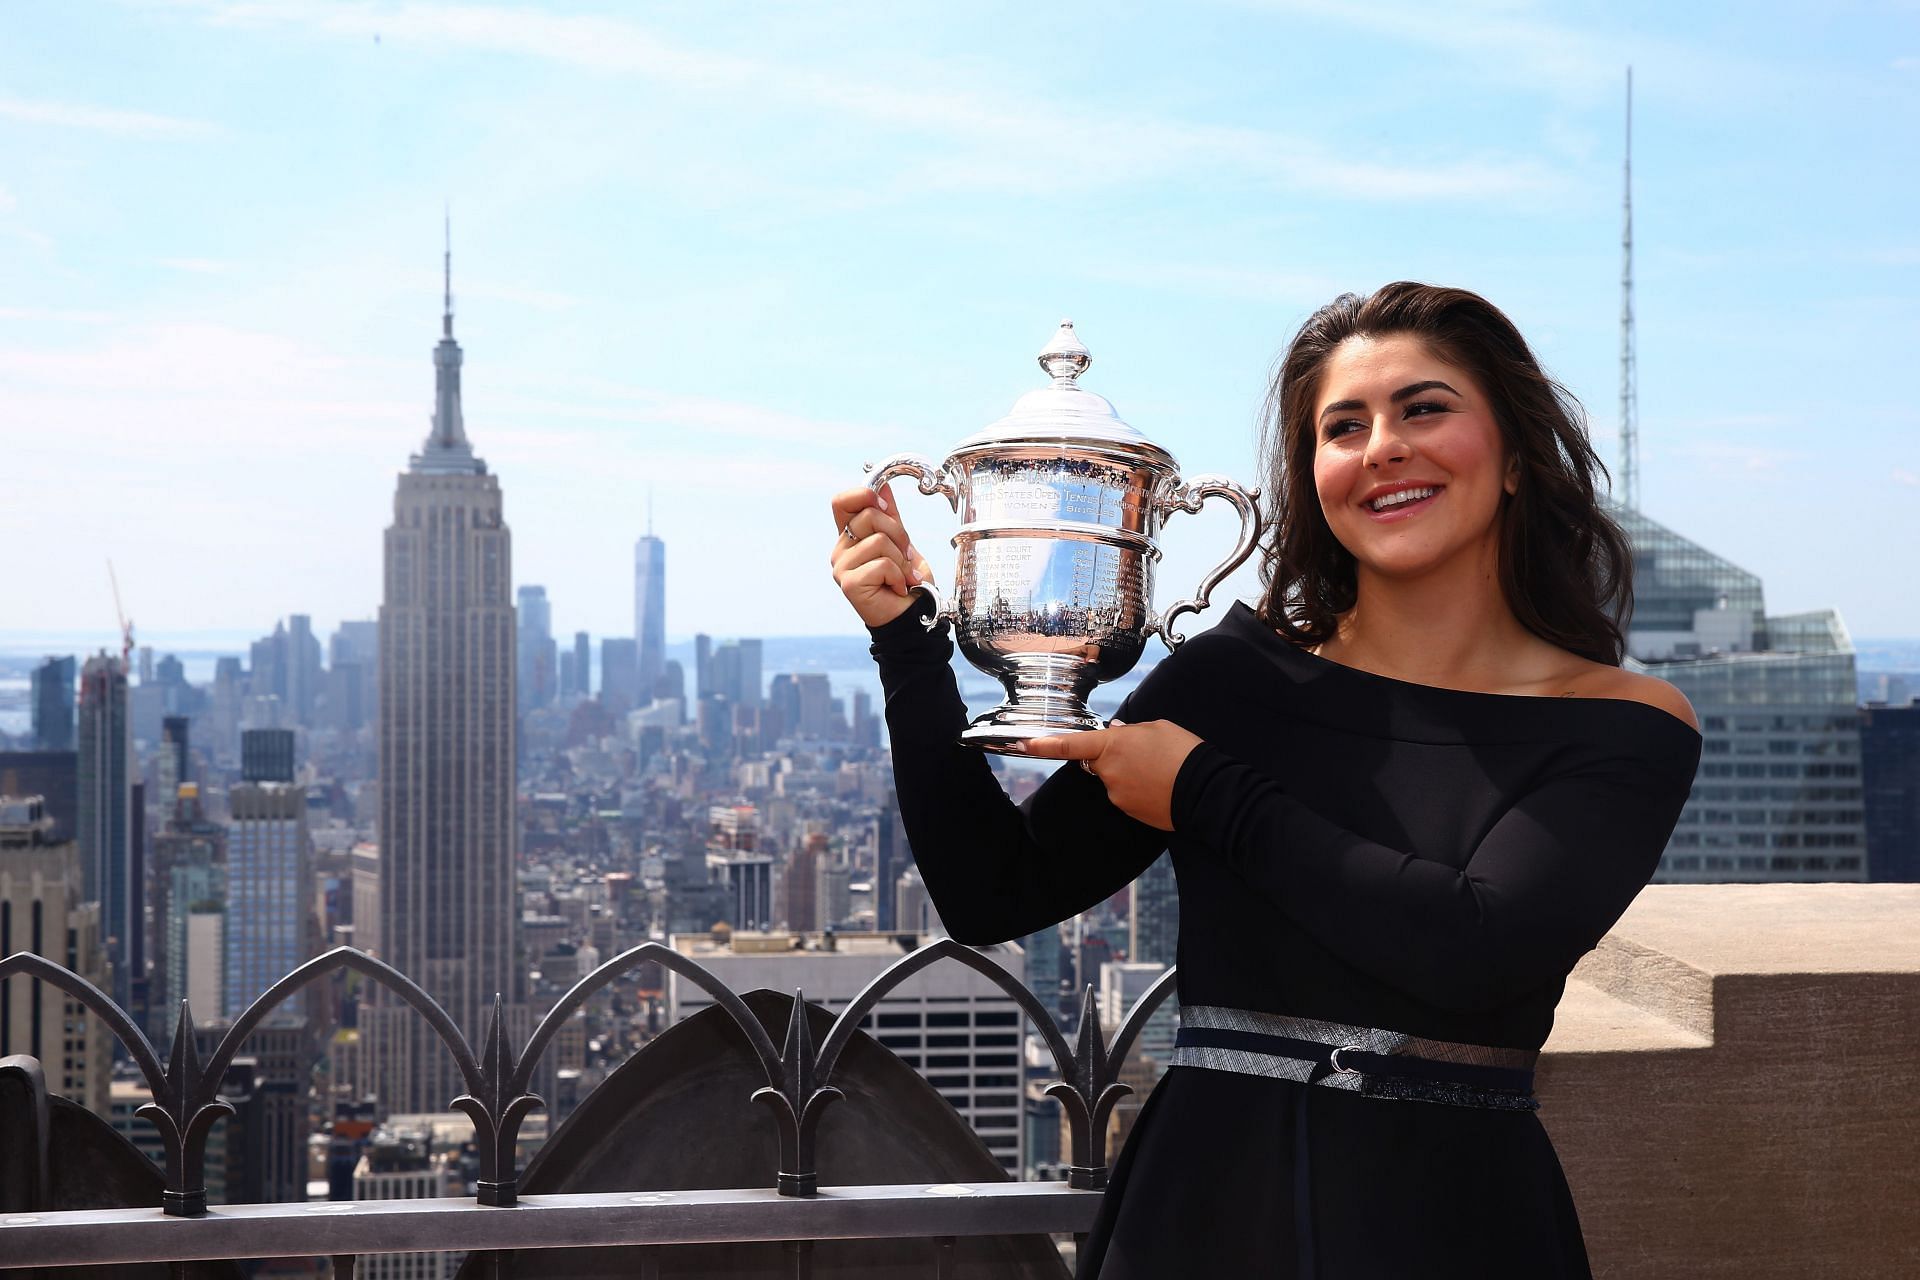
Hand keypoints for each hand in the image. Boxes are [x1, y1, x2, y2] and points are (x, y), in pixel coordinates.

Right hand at [830, 481, 935, 627]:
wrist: (912, 614)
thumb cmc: (905, 580)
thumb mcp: (901, 542)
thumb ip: (890, 517)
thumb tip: (884, 486)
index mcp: (849, 537)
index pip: (841, 501)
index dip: (863, 495)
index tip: (886, 506)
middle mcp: (840, 550)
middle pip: (869, 516)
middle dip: (898, 534)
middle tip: (906, 555)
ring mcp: (841, 567)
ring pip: (878, 541)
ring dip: (901, 559)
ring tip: (903, 576)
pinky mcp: (849, 584)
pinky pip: (881, 563)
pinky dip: (898, 575)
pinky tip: (897, 587)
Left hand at [1025, 719, 1202, 831]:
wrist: (1206, 791)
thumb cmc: (1184, 753)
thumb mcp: (1158, 728)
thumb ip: (1131, 731)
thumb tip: (1118, 735)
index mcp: (1113, 745)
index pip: (1070, 744)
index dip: (1044, 744)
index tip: (1024, 744)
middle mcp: (1109, 772)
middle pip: (1099, 761)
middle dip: (1115, 756)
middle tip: (1146, 752)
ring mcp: (1117, 795)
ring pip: (1115, 778)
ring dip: (1131, 773)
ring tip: (1160, 769)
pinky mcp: (1129, 811)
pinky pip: (1127, 794)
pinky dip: (1140, 788)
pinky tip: (1160, 784)